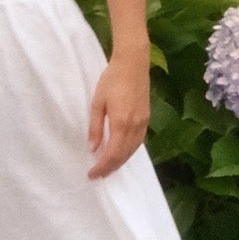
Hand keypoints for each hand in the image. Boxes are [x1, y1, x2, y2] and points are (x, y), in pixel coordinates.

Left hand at [86, 53, 149, 180]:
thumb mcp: (97, 103)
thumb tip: (93, 148)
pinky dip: (129, 152)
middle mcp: (134, 127)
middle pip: (123, 156)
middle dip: (111, 168)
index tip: (92, 174)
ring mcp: (143, 123)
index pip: (112, 154)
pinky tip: (122, 152)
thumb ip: (95, 127)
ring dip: (120, 162)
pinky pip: (138, 142)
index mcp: (121, 123)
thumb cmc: (112, 80)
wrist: (133, 64)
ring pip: (132, 151)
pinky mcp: (147, 119)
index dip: (102, 167)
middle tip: (99, 175)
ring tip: (109, 167)